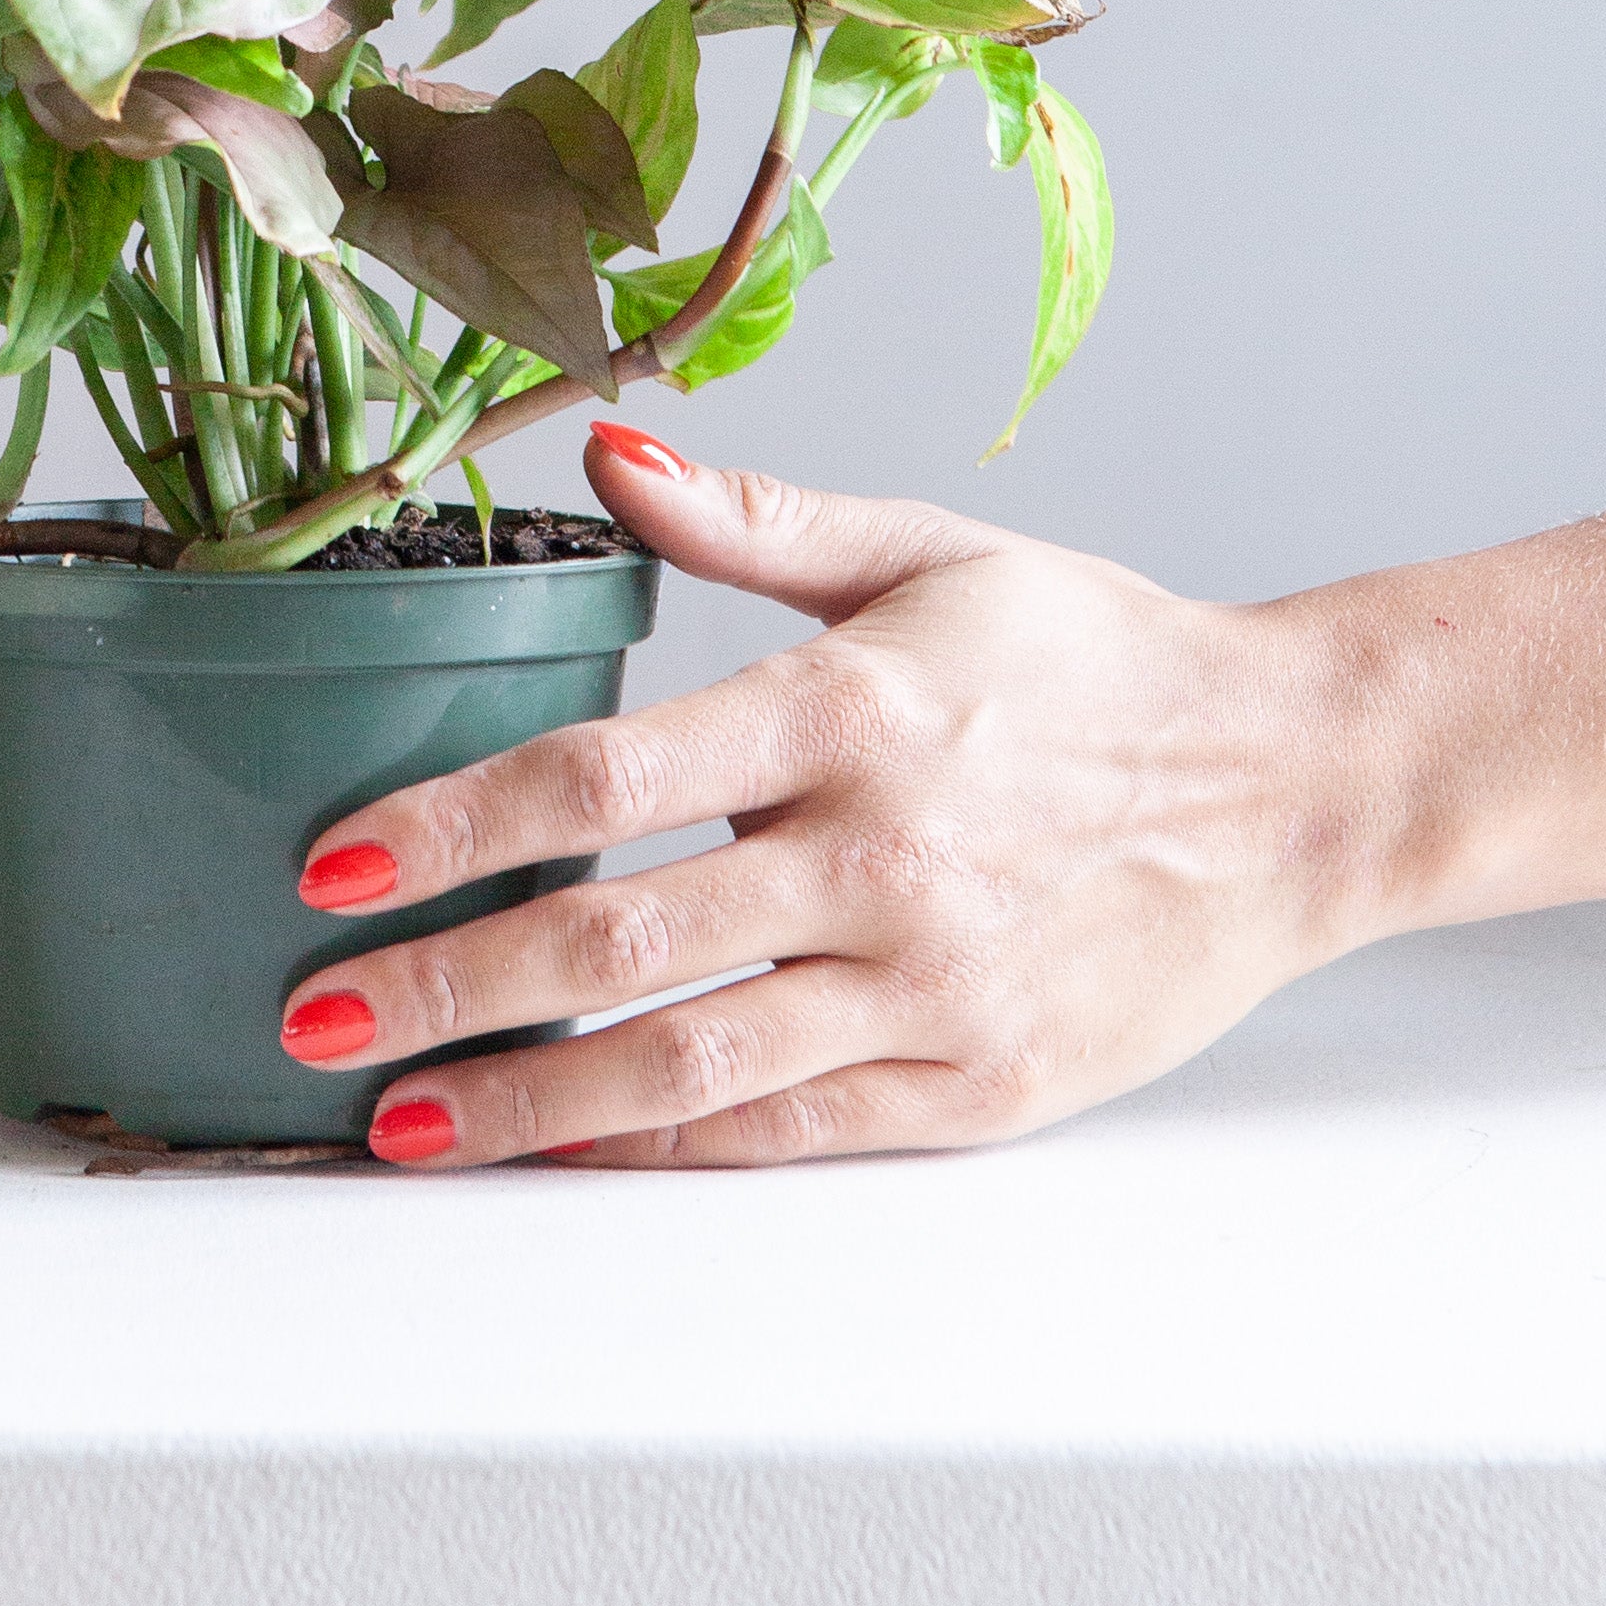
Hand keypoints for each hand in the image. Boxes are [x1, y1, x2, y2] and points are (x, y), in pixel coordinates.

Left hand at [282, 422, 1372, 1168]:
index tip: (334, 866)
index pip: (607, 773)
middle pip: (618, 935)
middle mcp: (879, 855)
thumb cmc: (1094, 659)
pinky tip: (565, 1155)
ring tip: (398, 1123)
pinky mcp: (977, 1084)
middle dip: (443, 987)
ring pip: (687, 1062)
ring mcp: (929, 985)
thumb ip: (752, 516)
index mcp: (849, 709)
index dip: (455, 824)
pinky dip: (664, 1150)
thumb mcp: (925, 552)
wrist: (1291, 785)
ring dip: (527, 1104)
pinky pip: (789, 1127)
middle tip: (313, 1015)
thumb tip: (603, 449)